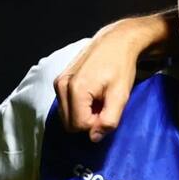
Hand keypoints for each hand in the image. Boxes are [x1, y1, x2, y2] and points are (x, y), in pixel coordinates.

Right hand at [54, 20, 143, 141]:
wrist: (115, 42)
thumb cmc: (120, 67)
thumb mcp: (120, 95)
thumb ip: (109, 119)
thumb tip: (94, 138)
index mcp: (75, 89)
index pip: (80, 125)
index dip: (96, 124)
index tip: (109, 111)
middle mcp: (61, 86)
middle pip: (69, 124)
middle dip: (88, 121)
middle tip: (104, 106)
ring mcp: (58, 82)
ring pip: (66, 116)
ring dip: (83, 114)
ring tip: (99, 100)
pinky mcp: (59, 80)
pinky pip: (65, 105)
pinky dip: (78, 106)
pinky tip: (92, 95)